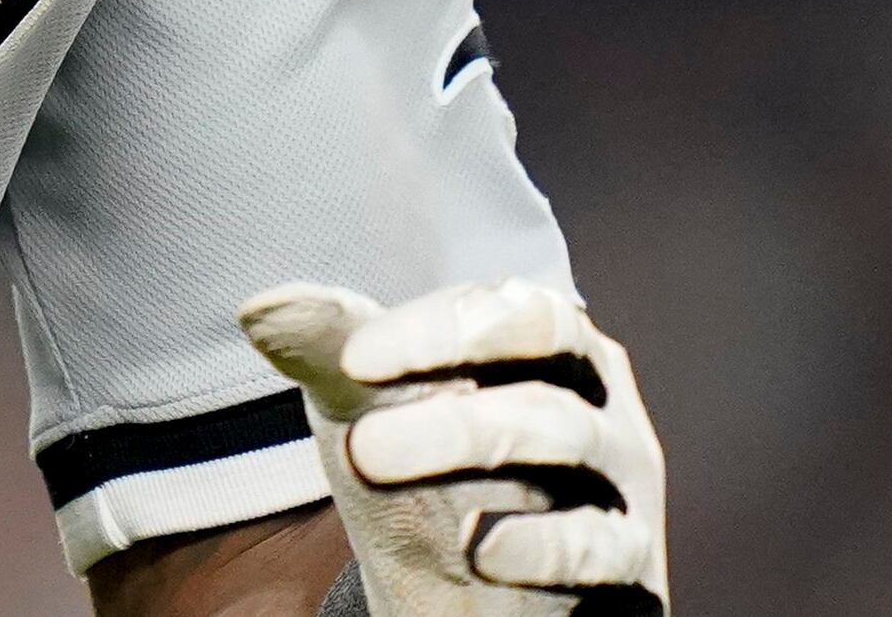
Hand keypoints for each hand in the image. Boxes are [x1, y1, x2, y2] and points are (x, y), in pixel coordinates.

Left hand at [236, 278, 666, 614]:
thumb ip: (333, 352)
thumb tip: (260, 305)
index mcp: (548, 345)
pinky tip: (478, 552)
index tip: (354, 360)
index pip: (510, 309)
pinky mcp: (631, 569)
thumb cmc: (432, 483)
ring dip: (472, 446)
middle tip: (362, 444)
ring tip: (380, 468)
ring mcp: (622, 485)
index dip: (435, 329)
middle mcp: (598, 403)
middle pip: (548, 365)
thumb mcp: (376, 410)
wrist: (478, 609)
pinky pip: (599, 546)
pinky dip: (538, 545)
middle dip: (453, 397)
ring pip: (569, 441)